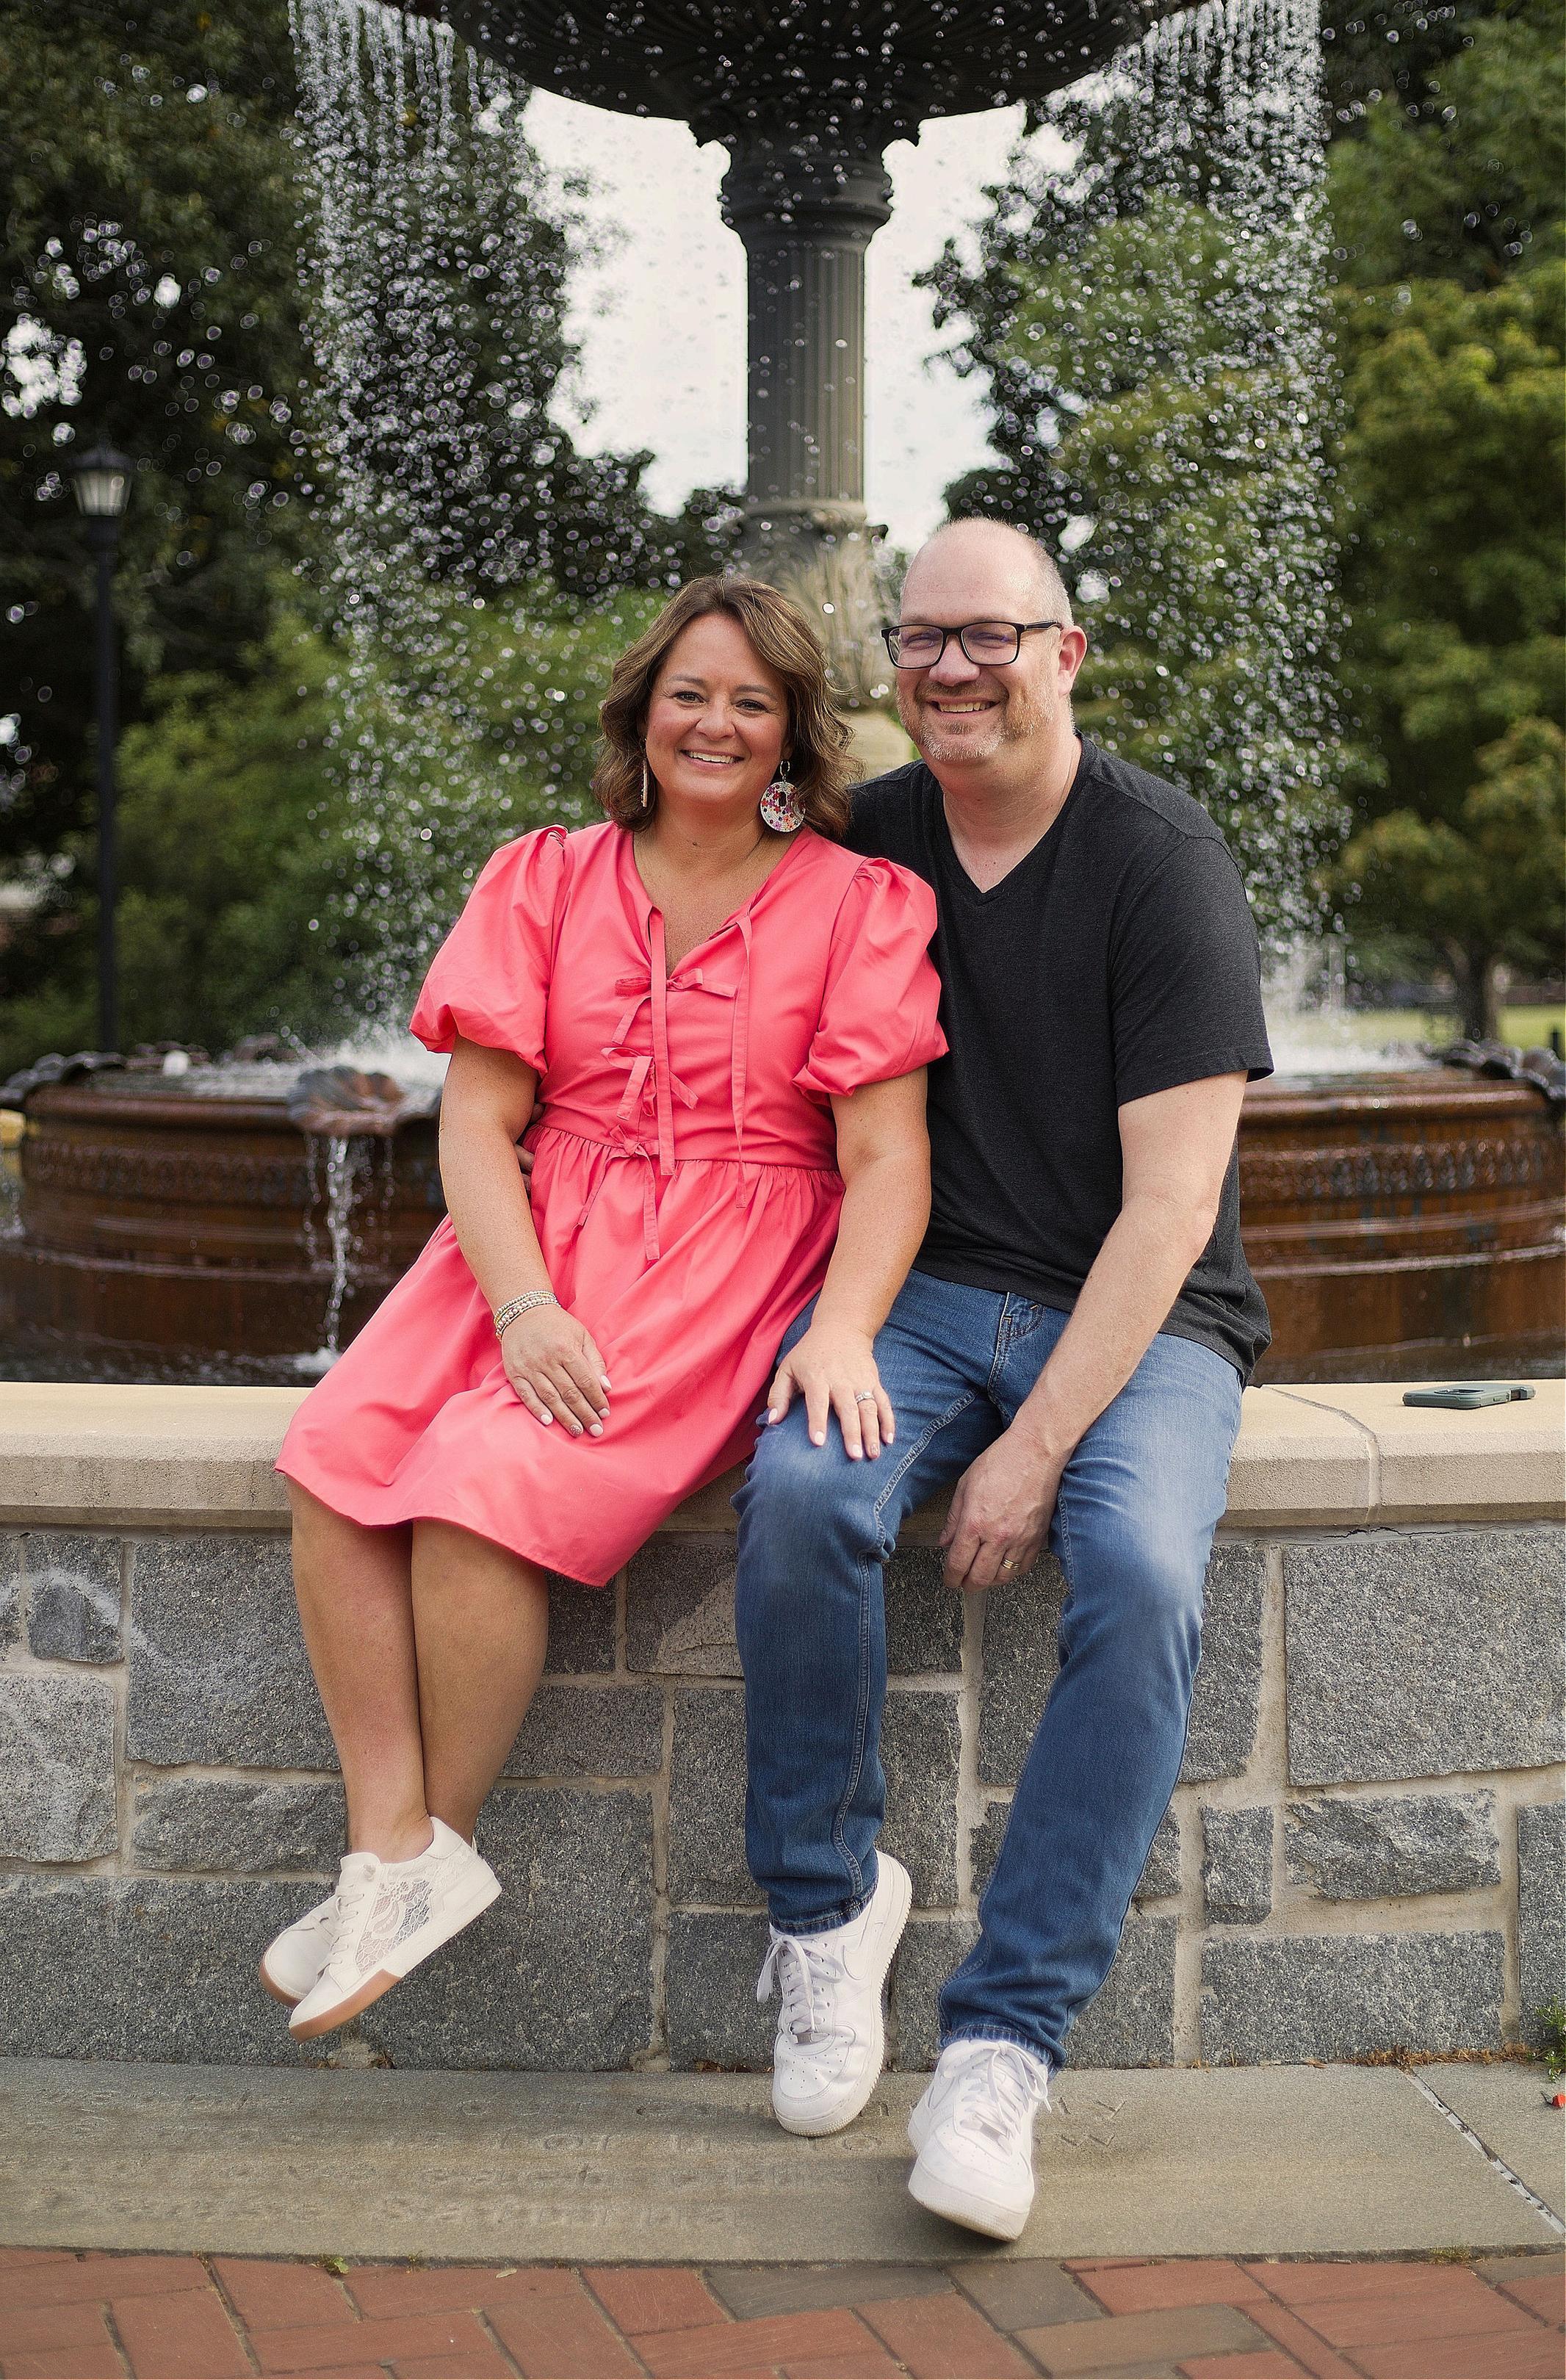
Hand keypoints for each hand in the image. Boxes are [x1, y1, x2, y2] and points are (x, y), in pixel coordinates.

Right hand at [501, 1304, 610, 1435]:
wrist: (523, 1311)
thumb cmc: (558, 1325)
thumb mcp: (582, 1335)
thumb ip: (595, 1361)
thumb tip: (606, 1387)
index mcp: (566, 1349)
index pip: (585, 1380)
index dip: (596, 1399)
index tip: (605, 1413)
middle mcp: (548, 1359)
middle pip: (569, 1393)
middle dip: (585, 1414)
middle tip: (596, 1430)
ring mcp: (529, 1367)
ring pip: (550, 1397)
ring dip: (565, 1417)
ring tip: (577, 1431)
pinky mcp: (515, 1372)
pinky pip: (526, 1395)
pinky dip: (537, 1409)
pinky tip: (548, 1422)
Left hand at [765, 1322, 893, 1459]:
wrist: (841, 1328)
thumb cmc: (809, 1353)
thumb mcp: (788, 1367)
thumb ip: (778, 1394)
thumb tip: (772, 1421)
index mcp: (817, 1377)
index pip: (817, 1402)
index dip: (817, 1421)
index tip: (819, 1442)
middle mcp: (840, 1380)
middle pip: (848, 1409)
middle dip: (852, 1433)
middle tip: (854, 1456)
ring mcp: (860, 1381)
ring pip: (868, 1408)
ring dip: (872, 1432)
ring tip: (873, 1455)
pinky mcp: (874, 1381)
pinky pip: (883, 1402)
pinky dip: (888, 1421)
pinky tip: (889, 1440)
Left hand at [939, 1426, 1064, 1590]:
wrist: (1036, 1452)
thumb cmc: (1001, 1461)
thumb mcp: (965, 1485)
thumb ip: (953, 1518)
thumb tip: (945, 1541)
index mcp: (975, 1523)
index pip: (958, 1563)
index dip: (951, 1578)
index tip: (949, 1580)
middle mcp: (998, 1536)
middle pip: (980, 1578)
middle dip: (967, 1585)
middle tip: (963, 1583)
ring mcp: (1020, 1539)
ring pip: (1003, 1577)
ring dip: (989, 1581)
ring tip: (982, 1575)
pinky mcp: (1037, 1537)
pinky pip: (1024, 1567)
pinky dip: (1012, 1571)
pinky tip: (1004, 1564)